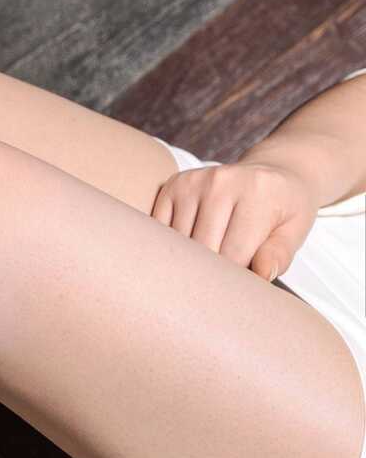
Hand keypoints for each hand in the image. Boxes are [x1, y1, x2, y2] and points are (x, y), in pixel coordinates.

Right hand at [151, 161, 317, 280]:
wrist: (273, 171)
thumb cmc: (284, 207)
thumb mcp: (294, 230)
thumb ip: (279, 255)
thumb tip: (262, 274)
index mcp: (258, 192)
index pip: (233, 254)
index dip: (234, 279)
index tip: (238, 286)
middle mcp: (221, 181)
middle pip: (202, 249)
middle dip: (210, 271)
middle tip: (222, 279)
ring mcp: (193, 182)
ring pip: (179, 243)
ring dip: (190, 259)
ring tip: (209, 259)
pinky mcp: (173, 185)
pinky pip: (162, 230)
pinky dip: (174, 245)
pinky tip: (192, 244)